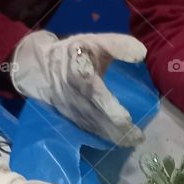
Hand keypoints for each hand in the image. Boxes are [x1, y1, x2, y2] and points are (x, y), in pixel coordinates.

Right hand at [12, 31, 145, 144]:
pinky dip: (104, 136)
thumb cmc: (74, 53)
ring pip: (96, 129)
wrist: (41, 66)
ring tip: (132, 141)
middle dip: (121, 131)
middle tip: (139, 138)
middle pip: (101, 120)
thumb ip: (118, 46)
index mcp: (82, 76)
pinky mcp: (70, 118)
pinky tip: (117, 140)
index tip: (130, 120)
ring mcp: (72, 110)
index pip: (100, 99)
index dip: (115, 113)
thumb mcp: (94, 43)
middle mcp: (76, 97)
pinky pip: (90, 131)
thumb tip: (142, 53)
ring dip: (115, 137)